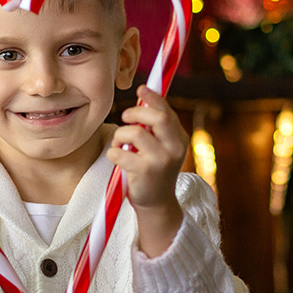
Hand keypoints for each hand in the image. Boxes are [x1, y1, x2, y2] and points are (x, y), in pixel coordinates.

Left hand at [107, 86, 185, 256]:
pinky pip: (120, 152)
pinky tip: (117, 158)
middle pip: (157, 118)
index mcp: (179, 139)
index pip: (167, 111)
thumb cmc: (155, 170)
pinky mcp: (144, 172)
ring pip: (135, 133)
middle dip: (136, 111)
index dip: (153, 98)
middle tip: (125, 116)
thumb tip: (144, 96)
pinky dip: (113, 152)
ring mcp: (160, 161)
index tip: (141, 89)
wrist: (156, 203)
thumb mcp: (163, 147)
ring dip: (120, 135)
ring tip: (119, 144)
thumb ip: (157, 127)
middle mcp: (174, 149)